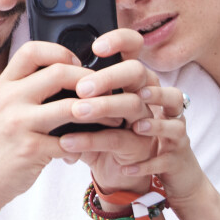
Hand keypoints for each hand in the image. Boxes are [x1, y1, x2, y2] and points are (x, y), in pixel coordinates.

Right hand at [0, 40, 93, 219]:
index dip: (59, 52)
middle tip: (105, 91)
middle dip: (89, 81)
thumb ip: (26, 91)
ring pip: (71, 107)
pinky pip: (70, 141)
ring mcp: (19, 124)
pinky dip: (84, 145)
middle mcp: (9, 99)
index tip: (75, 63)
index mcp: (4, 85)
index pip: (32, 50)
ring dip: (99, 113)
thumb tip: (68, 76)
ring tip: (111, 119)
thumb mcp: (2, 108)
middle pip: (59, 73)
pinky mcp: (31, 149)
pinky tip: (85, 149)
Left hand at [57, 29, 165, 197]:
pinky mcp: (174, 153)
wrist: (142, 178)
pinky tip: (120, 164)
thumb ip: (79, 101)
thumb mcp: (98, 118)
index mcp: (136, 83)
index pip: (134, 49)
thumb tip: (45, 85)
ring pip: (147, 109)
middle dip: (110, 78)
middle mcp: (154, 97)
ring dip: (116, 111)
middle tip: (81, 89)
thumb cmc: (116, 141)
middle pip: (139, 74)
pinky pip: (161, 153)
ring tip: (87, 115)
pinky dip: (142, 160)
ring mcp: (166, 123)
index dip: (120, 41)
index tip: (96, 47)